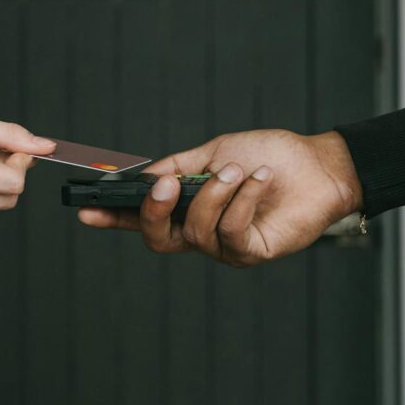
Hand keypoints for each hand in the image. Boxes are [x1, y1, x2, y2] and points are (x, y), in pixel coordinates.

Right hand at [78, 130, 361, 266]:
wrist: (318, 164)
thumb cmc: (269, 155)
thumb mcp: (215, 153)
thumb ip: (177, 167)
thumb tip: (142, 179)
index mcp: (187, 208)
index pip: (142, 219)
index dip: (112, 218)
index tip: (85, 210)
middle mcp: (202, 232)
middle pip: (158, 238)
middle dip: (153, 212)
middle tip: (166, 186)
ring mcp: (225, 246)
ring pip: (195, 231)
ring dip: (215, 194)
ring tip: (239, 169)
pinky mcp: (252, 252)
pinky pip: (231, 232)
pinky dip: (243, 200)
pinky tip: (259, 179)